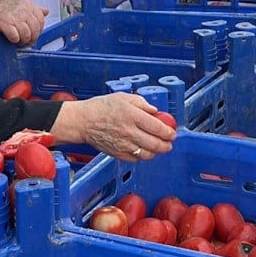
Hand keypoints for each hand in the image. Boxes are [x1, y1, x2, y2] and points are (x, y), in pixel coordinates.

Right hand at [0, 0, 47, 45]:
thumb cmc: (1, 2)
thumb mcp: (22, 2)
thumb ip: (35, 8)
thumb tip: (45, 11)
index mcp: (29, 5)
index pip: (41, 21)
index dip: (38, 30)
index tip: (34, 34)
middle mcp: (23, 11)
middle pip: (35, 29)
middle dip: (32, 38)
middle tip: (27, 41)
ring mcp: (14, 17)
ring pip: (26, 34)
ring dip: (23, 41)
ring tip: (19, 41)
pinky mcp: (5, 24)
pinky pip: (15, 37)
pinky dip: (14, 40)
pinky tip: (12, 39)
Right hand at [50, 93, 176, 161]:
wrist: (83, 121)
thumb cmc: (101, 107)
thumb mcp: (123, 97)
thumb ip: (142, 104)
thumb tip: (155, 112)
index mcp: (133, 115)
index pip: (158, 128)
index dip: (169, 132)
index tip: (172, 133)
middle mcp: (130, 131)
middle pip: (155, 144)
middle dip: (166, 145)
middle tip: (169, 143)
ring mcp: (123, 144)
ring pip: (147, 154)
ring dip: (156, 152)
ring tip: (158, 148)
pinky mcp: (117, 153)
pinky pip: (135, 159)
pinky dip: (142, 156)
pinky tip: (142, 150)